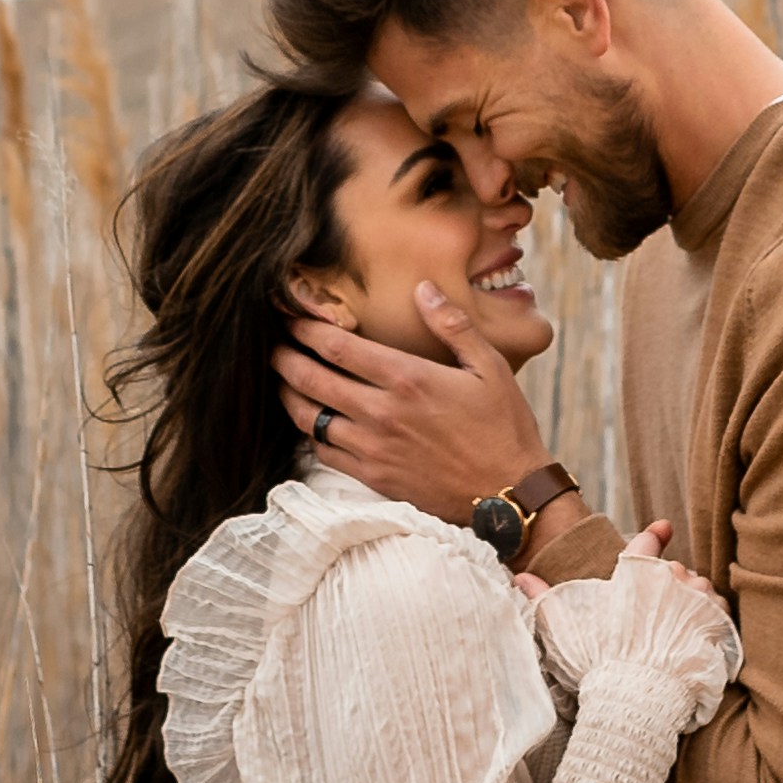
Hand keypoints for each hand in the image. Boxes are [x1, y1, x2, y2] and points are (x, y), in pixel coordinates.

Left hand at [278, 281, 550, 516]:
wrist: (510, 493)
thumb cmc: (503, 427)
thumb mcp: (489, 366)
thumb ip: (452, 324)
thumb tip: (423, 288)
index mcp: (408, 379)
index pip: (338, 347)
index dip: (306, 328)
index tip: (290, 316)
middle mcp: (382, 413)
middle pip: (313, 379)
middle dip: (285, 358)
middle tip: (271, 345)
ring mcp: (374, 448)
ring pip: (310, 419)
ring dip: (289, 396)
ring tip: (281, 380)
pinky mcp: (374, 477)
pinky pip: (325, 453)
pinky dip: (309, 434)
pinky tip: (308, 422)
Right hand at [537, 526, 737, 716]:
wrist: (638, 694)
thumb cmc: (598, 659)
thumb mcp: (563, 624)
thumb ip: (542, 597)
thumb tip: (517, 577)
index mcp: (635, 573)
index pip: (645, 543)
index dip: (654, 535)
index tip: (663, 528)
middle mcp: (670, 577)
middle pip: (675, 570)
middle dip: (668, 584)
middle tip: (657, 613)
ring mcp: (697, 598)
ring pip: (701, 587)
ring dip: (694, 600)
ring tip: (680, 624)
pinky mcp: (717, 621)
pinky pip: (721, 609)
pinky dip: (713, 617)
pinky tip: (701, 632)